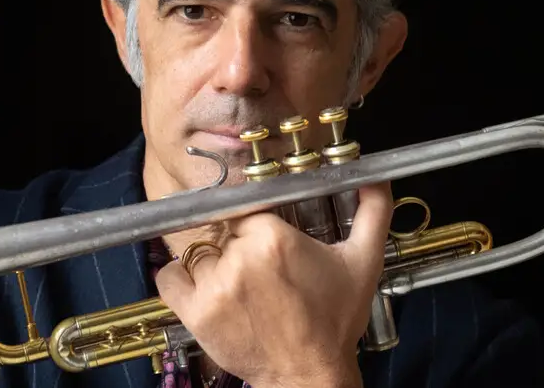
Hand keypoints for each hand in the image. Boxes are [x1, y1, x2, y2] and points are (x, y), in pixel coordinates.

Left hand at [156, 182, 392, 387]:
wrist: (310, 375)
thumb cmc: (335, 321)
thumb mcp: (364, 262)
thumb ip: (374, 212)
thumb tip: (375, 176)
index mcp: (274, 238)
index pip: (248, 210)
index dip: (257, 225)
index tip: (268, 240)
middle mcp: (240, 258)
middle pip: (225, 232)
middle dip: (241, 246)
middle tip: (263, 272)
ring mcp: (214, 287)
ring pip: (201, 254)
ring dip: (215, 265)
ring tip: (241, 286)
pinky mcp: (195, 313)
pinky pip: (168, 278)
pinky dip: (180, 278)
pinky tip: (204, 286)